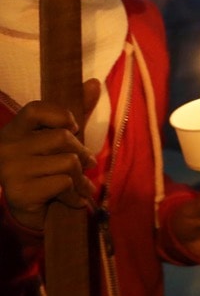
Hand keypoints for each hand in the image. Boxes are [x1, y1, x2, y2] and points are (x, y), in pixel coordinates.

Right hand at [0, 82, 99, 230]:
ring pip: (67, 162)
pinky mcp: (20, 193)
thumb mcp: (60, 140)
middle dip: (82, 153)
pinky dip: (75, 194)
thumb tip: (95, 82)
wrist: (32, 213)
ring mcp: (11, 171)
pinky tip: (72, 200)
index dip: (60, 115)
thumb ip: (76, 112)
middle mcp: (7, 148)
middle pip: (61, 138)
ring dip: (81, 178)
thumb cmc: (47, 170)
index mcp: (14, 131)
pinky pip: (63, 184)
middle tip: (87, 165)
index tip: (73, 127)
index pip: (34, 110)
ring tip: (81, 185)